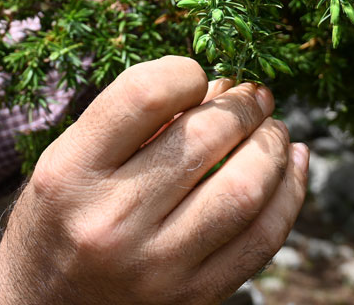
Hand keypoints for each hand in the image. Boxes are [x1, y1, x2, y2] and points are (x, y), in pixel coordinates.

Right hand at [0, 56, 308, 304]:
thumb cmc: (60, 219)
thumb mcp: (68, 162)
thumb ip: (131, 124)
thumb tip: (219, 86)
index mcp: (71, 174)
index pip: (143, 95)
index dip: (185, 71)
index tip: (196, 75)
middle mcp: (111, 221)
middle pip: (205, 138)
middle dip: (244, 105)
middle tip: (255, 94)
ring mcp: (156, 266)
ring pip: (244, 190)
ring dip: (272, 146)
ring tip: (273, 129)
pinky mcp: (193, 297)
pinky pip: (262, 240)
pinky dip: (289, 195)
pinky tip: (292, 165)